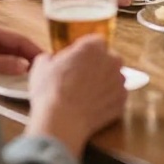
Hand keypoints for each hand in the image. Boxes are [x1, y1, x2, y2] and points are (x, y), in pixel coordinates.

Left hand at [0, 20, 40, 77]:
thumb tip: (25, 66)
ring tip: (34, 75)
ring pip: (8, 53)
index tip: (49, 61)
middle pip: (14, 45)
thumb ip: (1, 63)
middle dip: (29, 56)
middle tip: (45, 70)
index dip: (34, 49)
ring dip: (19, 62)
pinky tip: (15, 76)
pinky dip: (9, 66)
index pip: (19, 38)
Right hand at [27, 35, 125, 155]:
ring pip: (113, 77)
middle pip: (107, 58)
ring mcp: (119, 81)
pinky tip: (91, 106)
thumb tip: (51, 60)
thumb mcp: (41, 65)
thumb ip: (52, 57)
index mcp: (93, 46)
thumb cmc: (50, 91)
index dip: (84, 51)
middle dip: (96, 65)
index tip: (76, 59)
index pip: (94, 41)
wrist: (61, 122)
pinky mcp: (122, 101)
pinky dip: (106, 100)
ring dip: (103, 82)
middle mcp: (111, 60)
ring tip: (85, 94)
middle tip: (80, 78)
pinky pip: (115, 96)